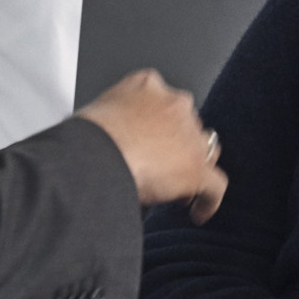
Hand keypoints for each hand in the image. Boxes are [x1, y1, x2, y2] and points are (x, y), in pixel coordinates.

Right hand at [74, 69, 226, 218]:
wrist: (92, 155)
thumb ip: (114, 118)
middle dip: (177, 148)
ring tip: (177, 189)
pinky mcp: (197, 168)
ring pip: (206, 151)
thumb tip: (111, 139)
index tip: (152, 143)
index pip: (165, 103)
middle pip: (187, 127)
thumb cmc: (84, 137)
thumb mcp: (96, 110)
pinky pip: (215, 186)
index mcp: (148, 85)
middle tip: (160, 168)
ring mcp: (189, 136)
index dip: (161, 127)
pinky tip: (198, 212)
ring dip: (193, 168)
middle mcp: (175, 105)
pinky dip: (208, 201)